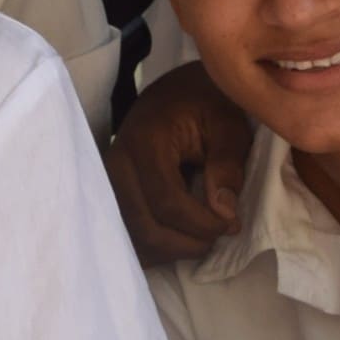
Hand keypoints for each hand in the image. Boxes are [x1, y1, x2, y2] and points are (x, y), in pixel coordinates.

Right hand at [105, 63, 254, 263]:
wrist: (175, 90)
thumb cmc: (206, 102)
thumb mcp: (229, 123)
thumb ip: (228, 165)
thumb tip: (224, 213)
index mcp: (146, 141)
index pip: (167, 202)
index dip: (202, 224)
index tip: (231, 224)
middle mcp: (117, 164)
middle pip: (144, 227)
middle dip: (187, 243)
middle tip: (218, 235)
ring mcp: (107, 181)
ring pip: (132, 237)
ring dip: (170, 250)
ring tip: (201, 238)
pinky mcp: (109, 193)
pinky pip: (126, 234)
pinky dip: (153, 247)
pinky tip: (179, 240)